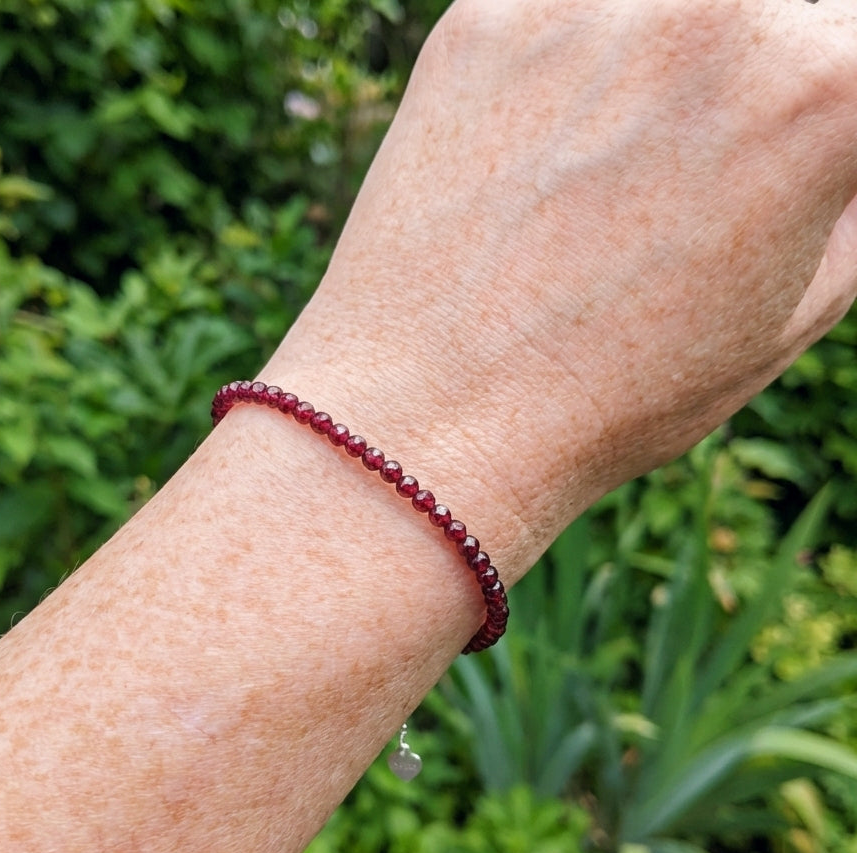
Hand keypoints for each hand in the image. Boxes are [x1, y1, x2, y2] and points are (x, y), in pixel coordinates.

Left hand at [267, 0, 856, 560]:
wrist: (432, 416)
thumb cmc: (614, 396)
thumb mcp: (797, 313)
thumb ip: (849, 189)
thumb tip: (837, 141)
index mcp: (823, 91)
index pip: (854, 56)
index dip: (824, 124)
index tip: (786, 168)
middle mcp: (723, 13)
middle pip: (778, 18)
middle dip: (760, 87)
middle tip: (699, 173)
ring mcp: (593, 2)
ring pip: (669, 8)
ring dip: (666, 65)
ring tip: (610, 171)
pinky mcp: (488, 16)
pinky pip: (564, 14)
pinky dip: (569, 65)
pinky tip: (537, 157)